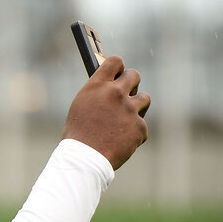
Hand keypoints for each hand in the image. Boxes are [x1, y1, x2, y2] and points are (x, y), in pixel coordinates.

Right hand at [62, 55, 150, 170]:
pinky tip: (121, 142)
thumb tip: (111, 87)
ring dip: (137, 107)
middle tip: (127, 95)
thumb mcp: (81, 108)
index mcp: (96, 87)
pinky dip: (134, 134)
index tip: (119, 73)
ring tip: (124, 121)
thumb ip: (98, 94)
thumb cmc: (78, 136)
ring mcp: (129, 110)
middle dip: (132, 84)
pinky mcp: (139, 127)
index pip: (115, 61)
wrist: (84, 160)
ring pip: (144, 99)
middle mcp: (114, 93)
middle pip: (134, 75)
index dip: (119, 67)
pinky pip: (142, 126)